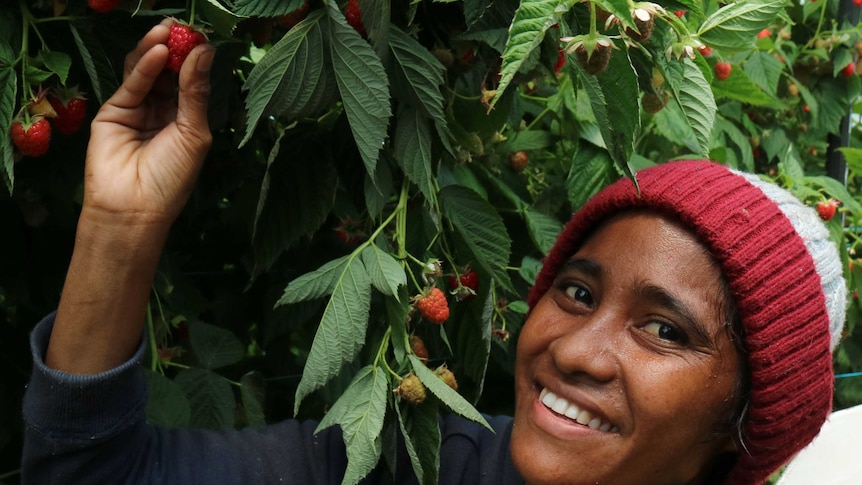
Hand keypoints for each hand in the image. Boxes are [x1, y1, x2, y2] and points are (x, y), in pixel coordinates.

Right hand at [44, 22, 214, 374]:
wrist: (134, 209)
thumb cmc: (171, 179)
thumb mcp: (194, 133)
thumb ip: (196, 92)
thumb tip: (204, 52)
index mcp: (187, 118)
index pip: (192, 80)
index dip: (196, 59)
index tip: (205, 38)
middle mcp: (163, 110)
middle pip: (170, 71)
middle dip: (178, 48)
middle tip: (185, 26)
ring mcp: (137, 108)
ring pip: (148, 71)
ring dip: (159, 49)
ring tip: (171, 30)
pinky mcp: (114, 110)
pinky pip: (133, 83)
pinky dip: (145, 67)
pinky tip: (159, 53)